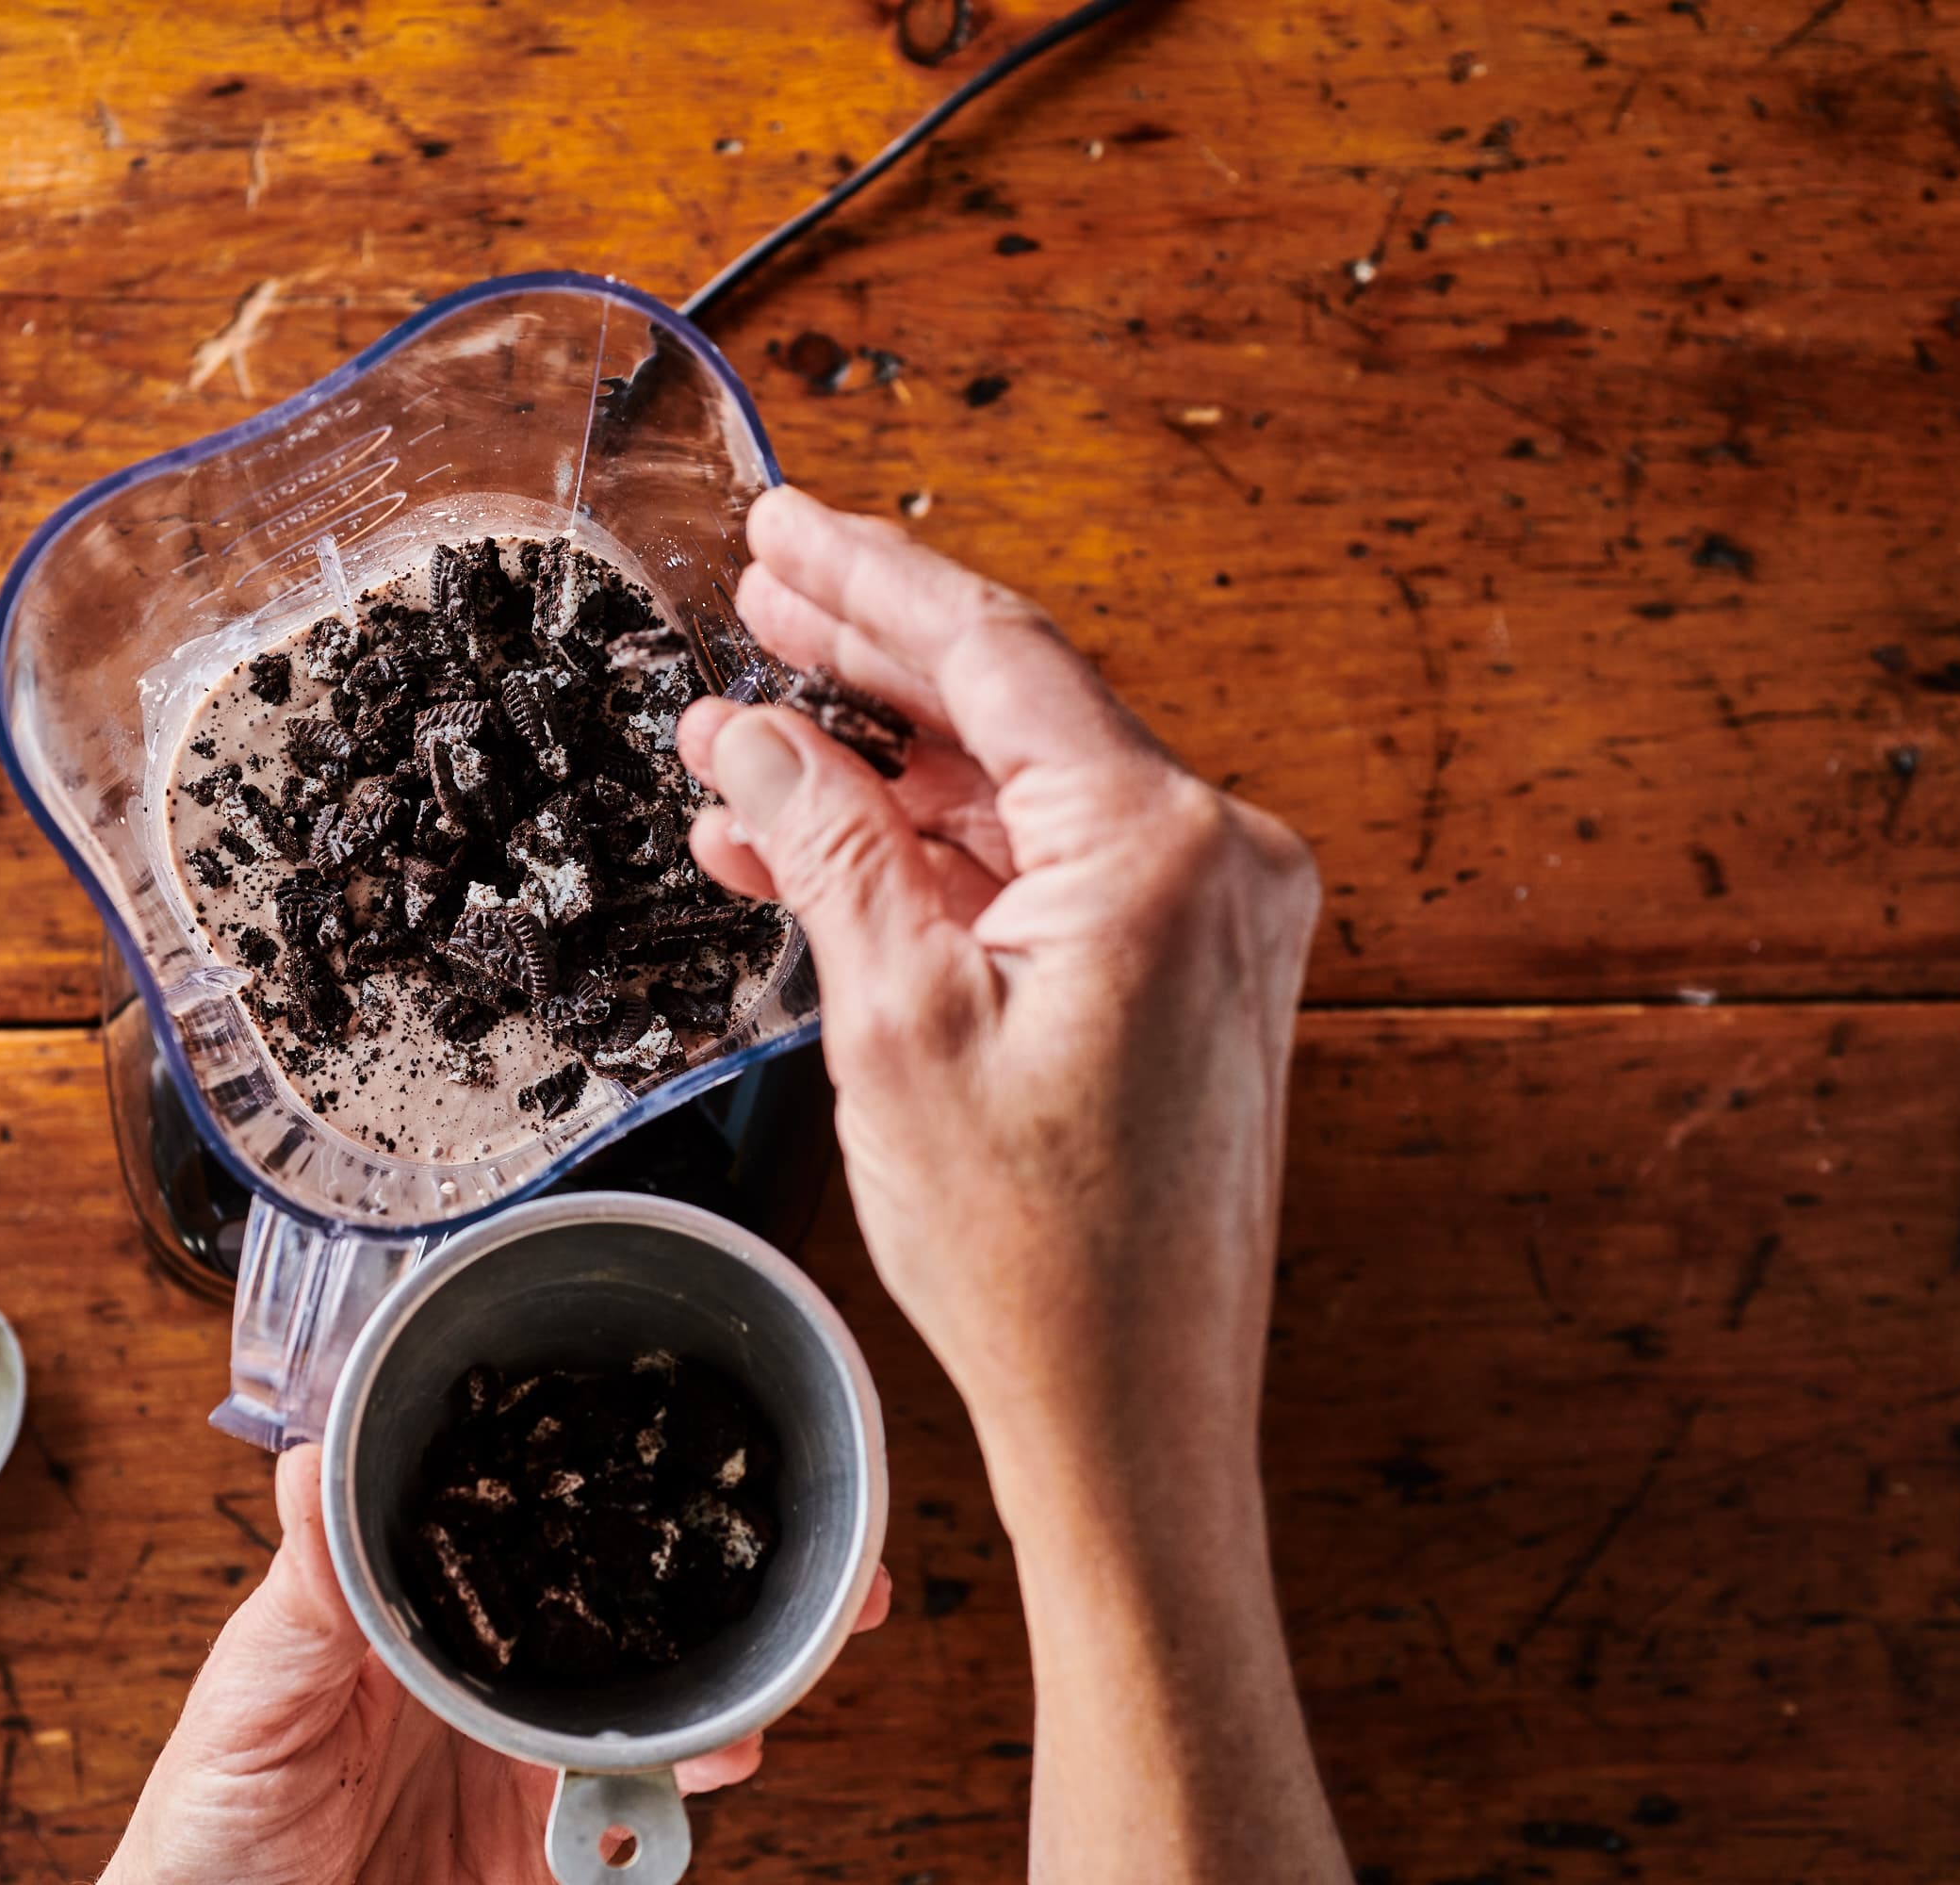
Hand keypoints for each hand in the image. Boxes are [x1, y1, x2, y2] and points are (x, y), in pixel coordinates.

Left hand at [104, 1443, 890, 1884]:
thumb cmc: (206, 1828)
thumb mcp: (248, 1697)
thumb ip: (302, 1596)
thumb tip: (309, 1458)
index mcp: (414, 1608)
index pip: (526, 1519)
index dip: (610, 1479)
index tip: (685, 1437)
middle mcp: (484, 1673)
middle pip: (621, 1602)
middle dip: (717, 1570)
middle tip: (812, 1545)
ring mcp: (523, 1761)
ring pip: (656, 1700)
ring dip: (729, 1679)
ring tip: (786, 1656)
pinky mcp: (549, 1853)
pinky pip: (640, 1814)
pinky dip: (691, 1786)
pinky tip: (722, 1758)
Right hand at [680, 485, 1319, 1491]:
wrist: (1134, 1415)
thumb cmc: (1035, 1250)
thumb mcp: (892, 1019)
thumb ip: (826, 841)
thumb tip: (750, 730)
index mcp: (1163, 847)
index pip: (996, 653)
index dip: (870, 579)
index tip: (783, 523)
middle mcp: (1218, 862)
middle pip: (1013, 710)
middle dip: (867, 659)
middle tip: (755, 592)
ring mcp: (1215, 923)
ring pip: (1019, 798)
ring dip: (881, 775)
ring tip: (740, 750)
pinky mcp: (1189, 981)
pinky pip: (1044, 879)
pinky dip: (936, 865)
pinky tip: (814, 852)